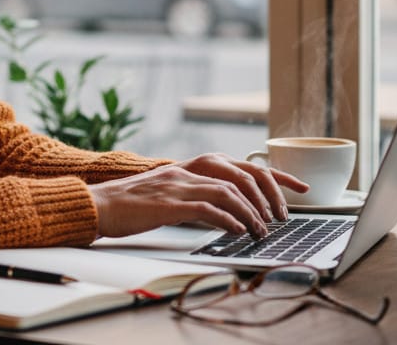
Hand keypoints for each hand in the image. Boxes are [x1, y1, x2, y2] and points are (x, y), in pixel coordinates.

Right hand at [88, 152, 307, 238]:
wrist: (97, 205)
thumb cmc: (130, 205)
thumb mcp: (168, 194)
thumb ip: (195, 197)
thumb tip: (225, 215)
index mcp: (190, 166)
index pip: (242, 165)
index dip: (275, 176)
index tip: (299, 188)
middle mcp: (187, 170)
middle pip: (241, 175)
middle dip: (267, 197)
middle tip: (278, 219)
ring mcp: (178, 184)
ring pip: (228, 192)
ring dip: (250, 213)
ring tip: (261, 231)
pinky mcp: (168, 203)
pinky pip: (206, 208)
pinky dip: (227, 219)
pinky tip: (238, 231)